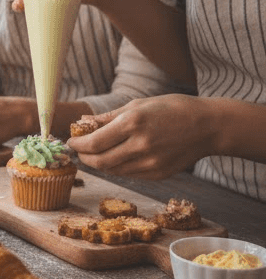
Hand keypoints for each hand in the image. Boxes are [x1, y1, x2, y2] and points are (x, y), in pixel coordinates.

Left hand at [67, 95, 215, 178]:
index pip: (93, 143)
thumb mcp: (138, 104)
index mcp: (132, 124)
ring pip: (112, 170)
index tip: (70, 141)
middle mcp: (140, 145)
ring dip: (99, 163)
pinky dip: (116, 167)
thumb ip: (108, 117)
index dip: (77, 145)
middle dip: (84, 157)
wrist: (208, 126)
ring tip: (95, 153)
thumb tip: (83, 123)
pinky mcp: (158, 174)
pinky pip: (128, 174)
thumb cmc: (172, 109)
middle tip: (79, 151)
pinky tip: (115, 158)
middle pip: (99, 161)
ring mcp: (150, 163)